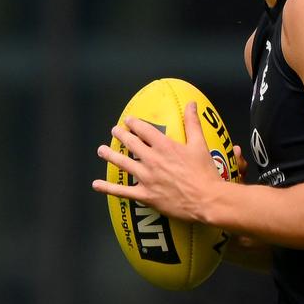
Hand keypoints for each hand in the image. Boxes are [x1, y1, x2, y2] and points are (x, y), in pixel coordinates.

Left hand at [91, 102, 222, 223]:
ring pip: (123, 163)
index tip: (128, 120)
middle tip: (114, 131)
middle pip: (131, 144)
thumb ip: (192, 123)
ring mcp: (146, 178)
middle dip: (120, 135)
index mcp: (165, 146)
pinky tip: (97, 184)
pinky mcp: (145, 195)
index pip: (144, 130)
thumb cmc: (205, 173)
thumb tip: (191, 104)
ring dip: (110, 155)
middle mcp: (152, 159)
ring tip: (101, 150)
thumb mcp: (200, 144)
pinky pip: (122, 192)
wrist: (206, 199)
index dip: (134, 123)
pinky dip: (108, 188)